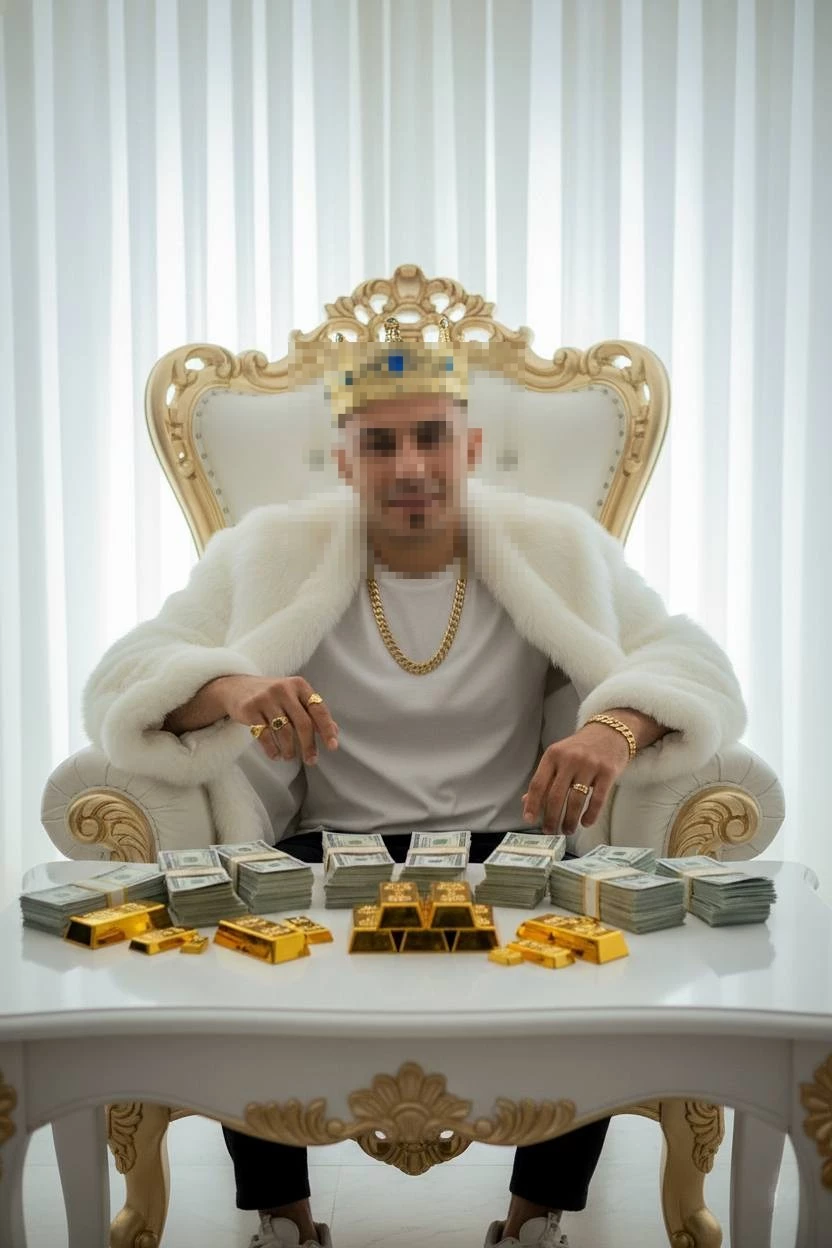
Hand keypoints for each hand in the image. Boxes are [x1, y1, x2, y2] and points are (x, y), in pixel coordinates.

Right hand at [210, 675, 338, 764]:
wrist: (235, 687)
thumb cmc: (272, 696)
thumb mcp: (293, 697)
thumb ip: (312, 712)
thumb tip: (335, 732)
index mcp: (299, 685)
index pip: (318, 708)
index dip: (327, 729)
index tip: (333, 746)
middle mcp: (284, 689)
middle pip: (303, 723)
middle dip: (309, 745)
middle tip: (312, 760)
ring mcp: (266, 698)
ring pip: (284, 731)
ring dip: (289, 749)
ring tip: (290, 756)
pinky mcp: (250, 709)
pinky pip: (264, 735)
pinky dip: (272, 749)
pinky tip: (276, 755)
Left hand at [521, 722, 631, 835]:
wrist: (611, 732)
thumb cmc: (581, 748)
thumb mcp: (559, 757)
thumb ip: (545, 778)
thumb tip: (527, 802)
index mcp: (553, 755)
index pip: (538, 784)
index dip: (532, 804)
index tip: (529, 820)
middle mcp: (570, 759)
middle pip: (555, 796)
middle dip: (551, 818)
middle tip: (550, 830)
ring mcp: (590, 765)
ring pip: (575, 801)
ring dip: (570, 820)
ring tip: (567, 830)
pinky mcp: (608, 772)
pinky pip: (597, 799)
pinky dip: (590, 815)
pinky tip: (585, 823)